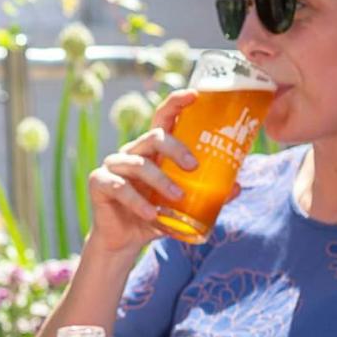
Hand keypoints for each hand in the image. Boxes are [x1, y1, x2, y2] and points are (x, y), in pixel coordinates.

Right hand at [86, 89, 206, 253]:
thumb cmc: (154, 215)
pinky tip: (151, 214)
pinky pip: (120, 187)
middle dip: (177, 148)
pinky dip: (138, 202)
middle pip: (154, 136)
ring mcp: (114, 165)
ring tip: (178, 199)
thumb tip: (237, 187)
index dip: (176, 102)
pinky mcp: (99, 182)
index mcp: (153, 150)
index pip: (163, 117)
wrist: (124, 241)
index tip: (195, 95)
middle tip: (194, 167)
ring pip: (139, 163)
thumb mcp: (183, 205)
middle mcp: (133, 151)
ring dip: (161, 181)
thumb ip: (206, 194)